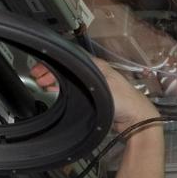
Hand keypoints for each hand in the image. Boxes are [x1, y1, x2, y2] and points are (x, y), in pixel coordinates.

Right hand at [30, 58, 157, 133]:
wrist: (137, 119)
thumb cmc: (124, 102)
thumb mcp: (101, 86)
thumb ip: (84, 78)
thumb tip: (64, 75)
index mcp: (98, 66)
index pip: (71, 58)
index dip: (54, 64)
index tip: (40, 71)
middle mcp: (97, 72)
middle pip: (70, 68)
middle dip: (53, 72)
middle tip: (39, 78)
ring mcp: (97, 84)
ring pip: (72, 78)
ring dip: (58, 80)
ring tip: (45, 84)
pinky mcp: (98, 96)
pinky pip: (76, 88)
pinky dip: (65, 88)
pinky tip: (59, 92)